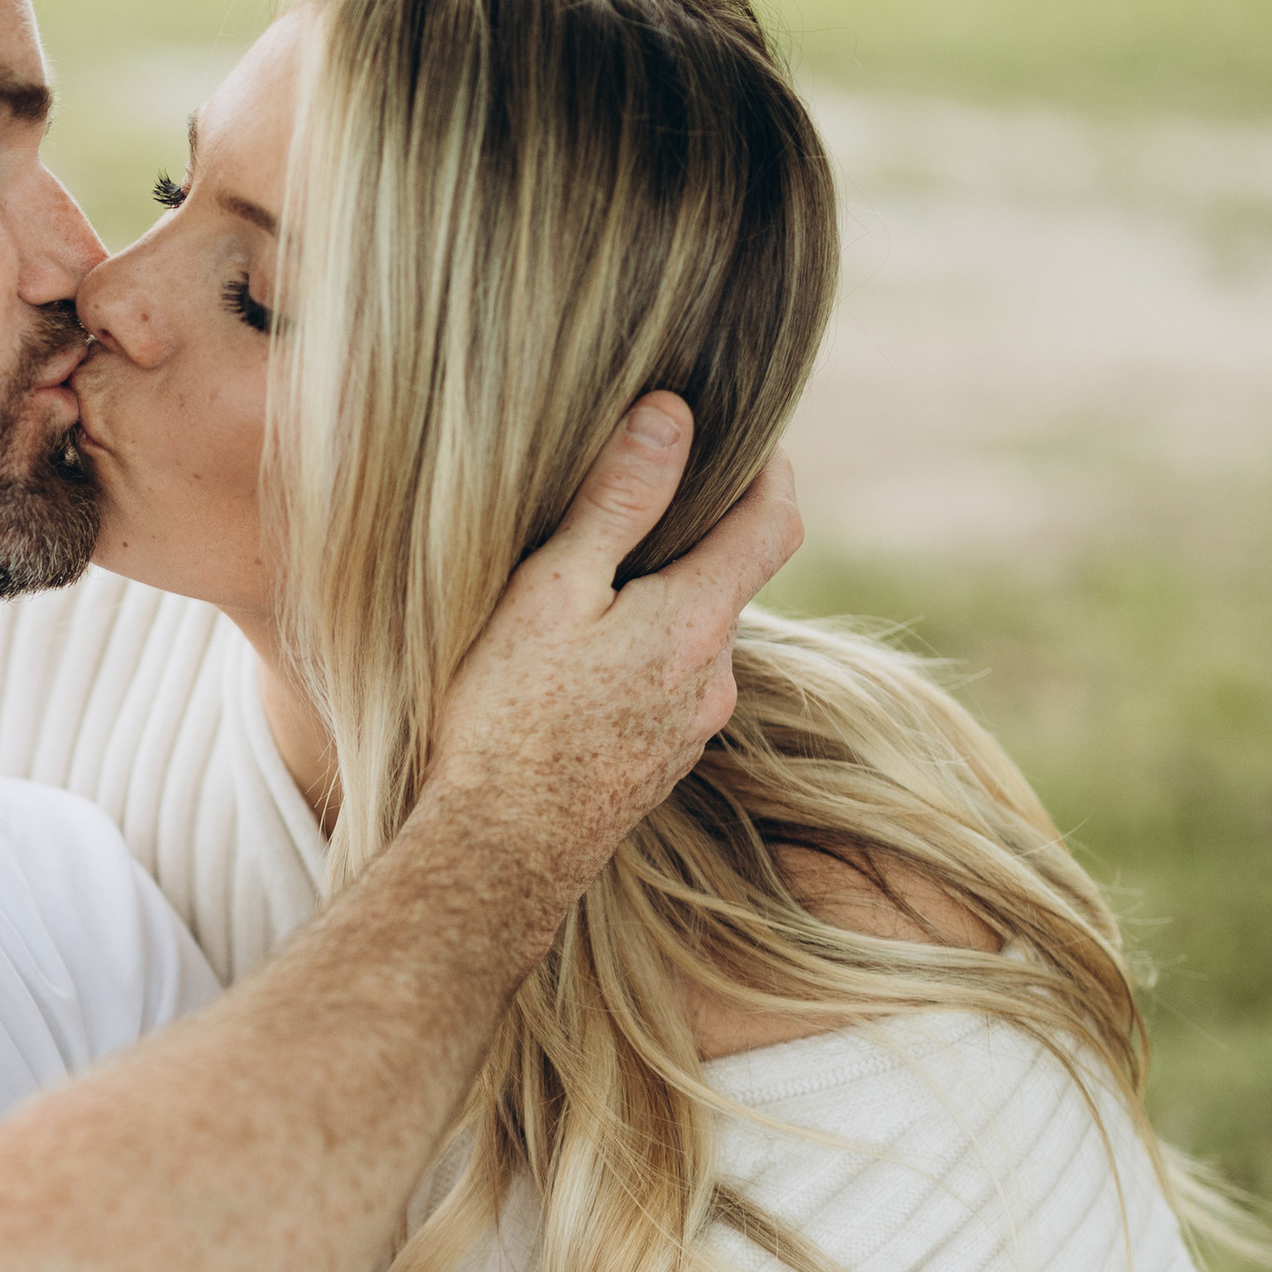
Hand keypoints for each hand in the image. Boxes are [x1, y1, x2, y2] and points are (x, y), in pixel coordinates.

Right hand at [429, 406, 802, 918]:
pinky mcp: (657, 767)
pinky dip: (637, 662)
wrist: (497, 854)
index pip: (775, 523)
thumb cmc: (508, 719)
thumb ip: (617, 502)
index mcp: (697, 622)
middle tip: (633, 506)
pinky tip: (573, 673)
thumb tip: (673, 416)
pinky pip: (664, 690)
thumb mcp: (552, 590)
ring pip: (692, 642)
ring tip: (585, 596)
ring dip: (657, 609)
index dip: (769, 470)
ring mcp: (690, 730)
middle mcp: (713, 679)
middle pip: (728, 582)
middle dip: (693, 540)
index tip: (749, 434)